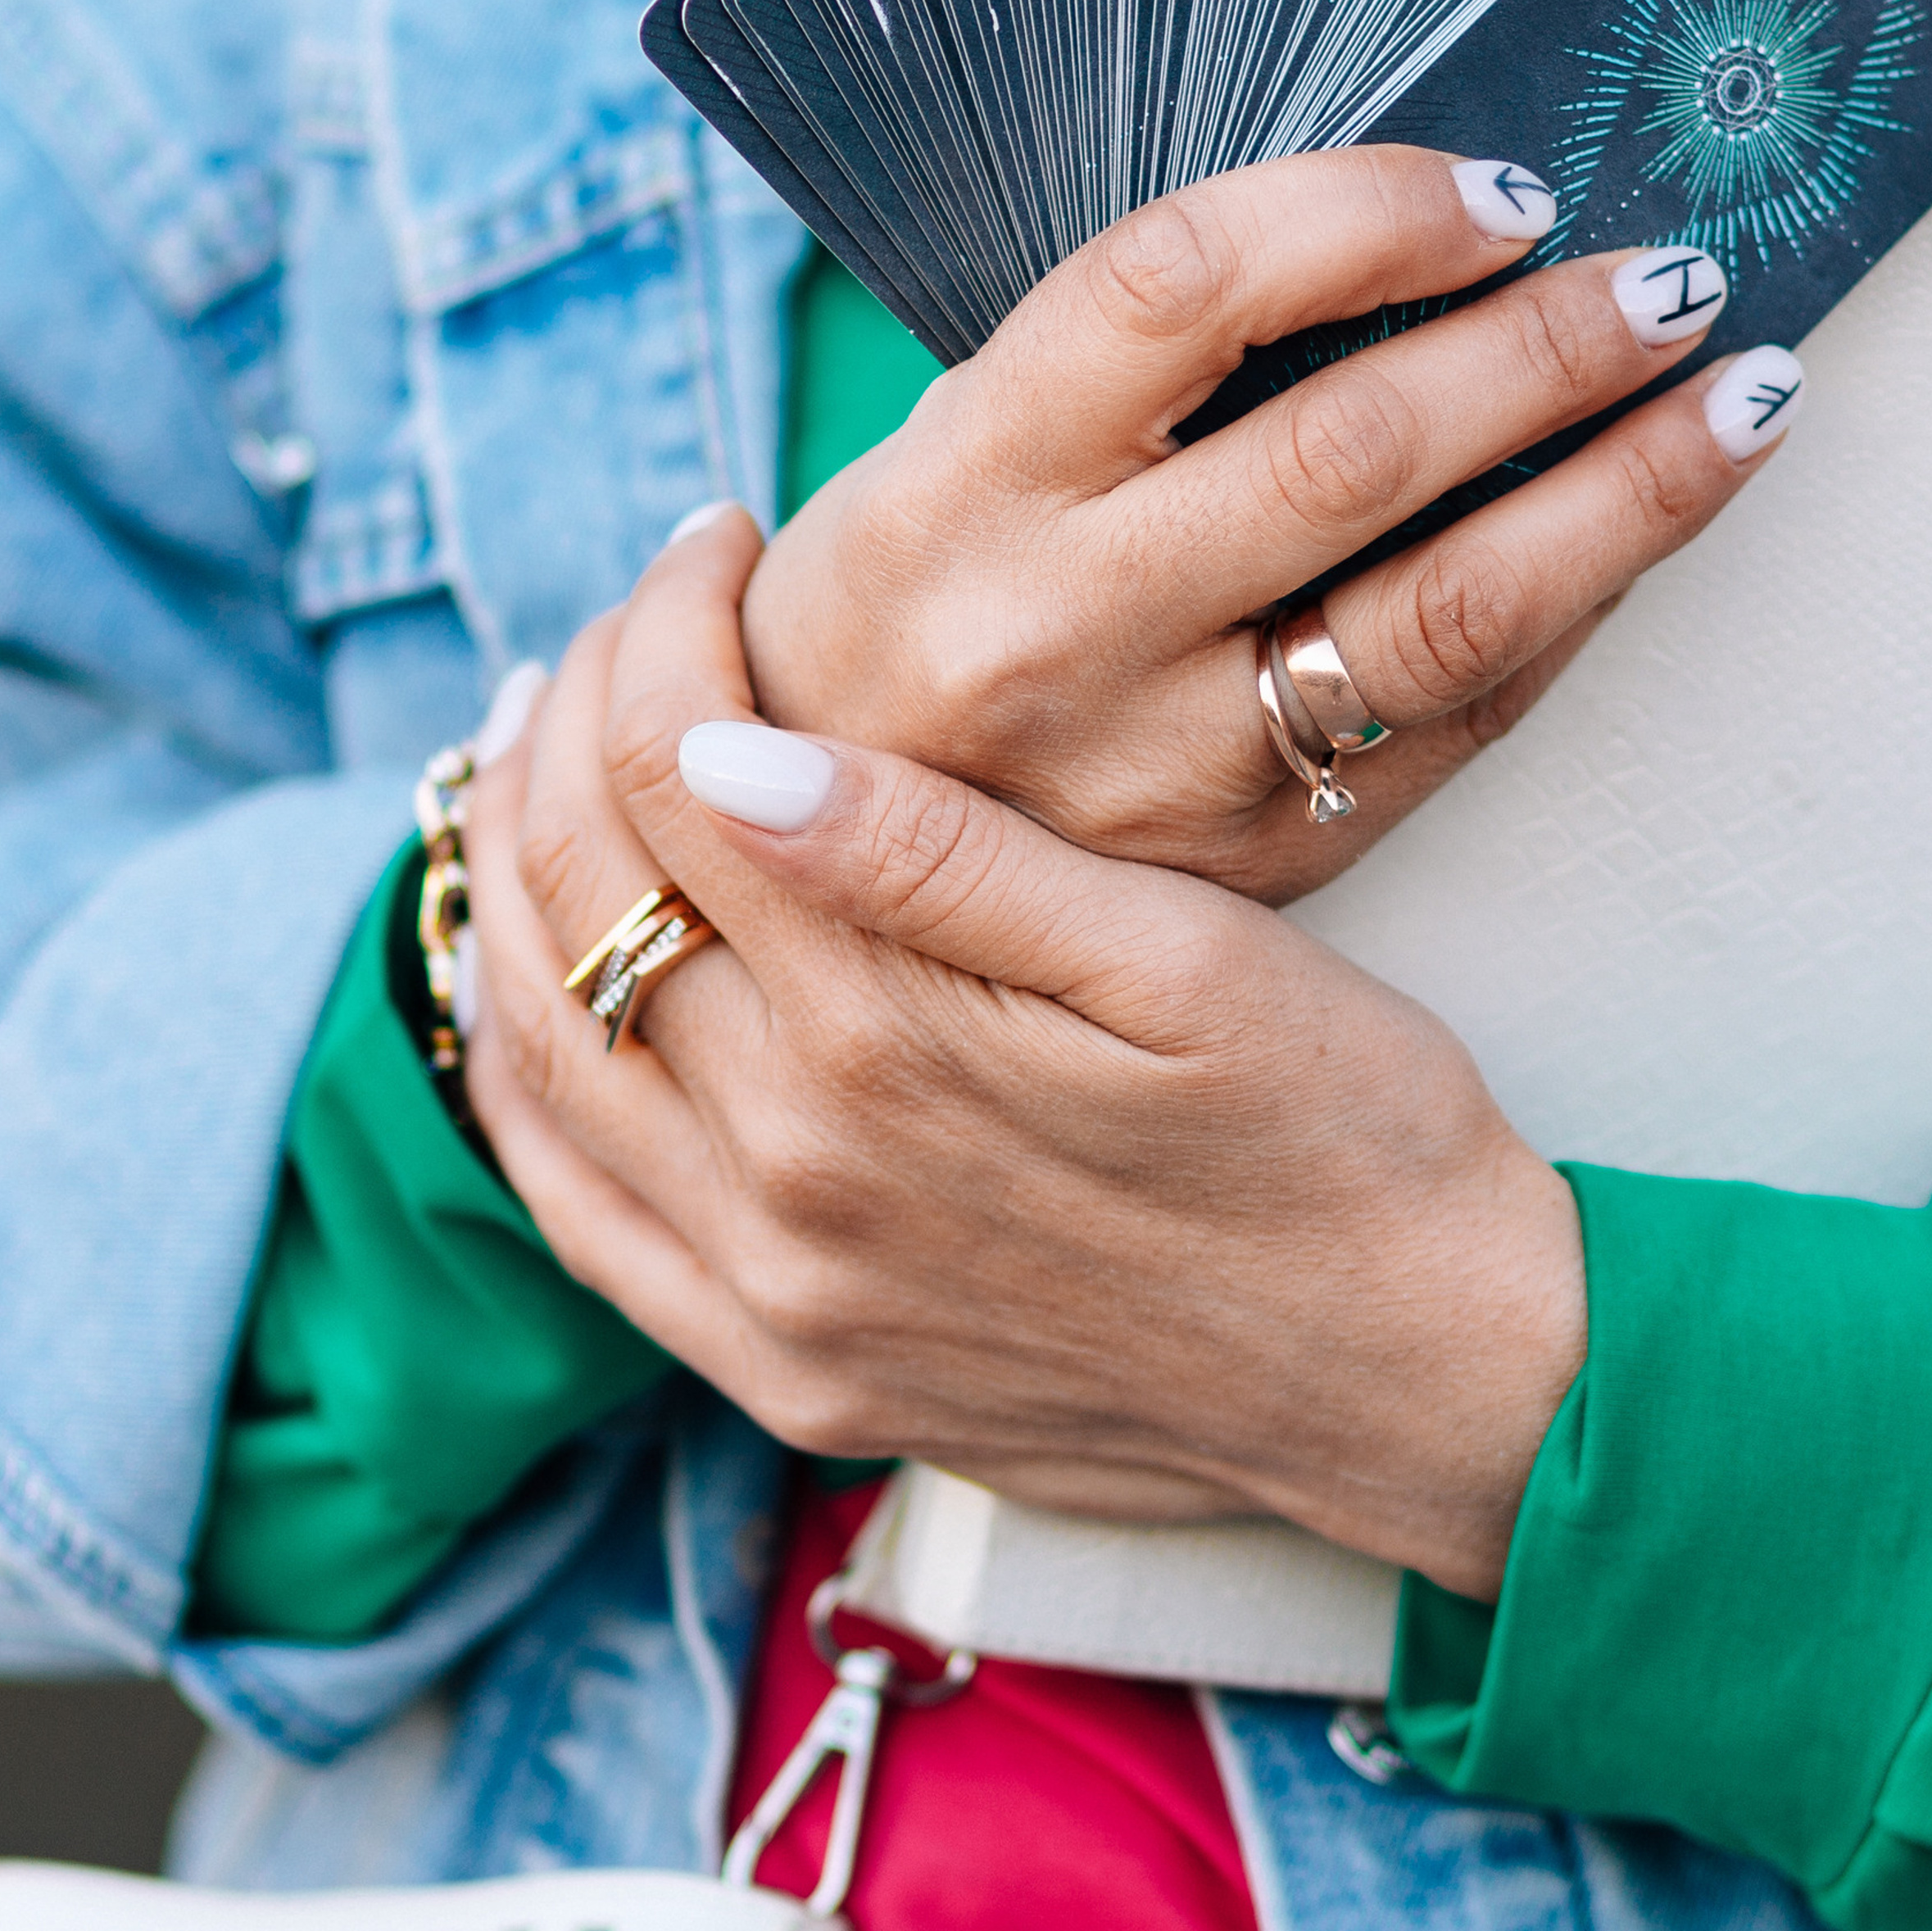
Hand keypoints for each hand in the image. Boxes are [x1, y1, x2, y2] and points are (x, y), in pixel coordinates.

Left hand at [462, 514, 1584, 1599]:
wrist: (1427, 1385)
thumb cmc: (1344, 1139)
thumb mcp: (1187, 960)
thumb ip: (943, 859)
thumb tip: (724, 747)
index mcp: (887, 1034)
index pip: (675, 772)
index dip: (664, 627)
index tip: (713, 545)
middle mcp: (789, 1173)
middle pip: (580, 897)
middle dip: (565, 725)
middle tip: (599, 637)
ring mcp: (772, 1292)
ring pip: (541, 1048)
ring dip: (505, 886)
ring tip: (524, 769)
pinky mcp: (786, 1375)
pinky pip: (577, 1220)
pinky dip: (518, 1087)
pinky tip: (519, 993)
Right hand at [742, 147, 1794, 904]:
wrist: (809, 877)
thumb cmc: (898, 618)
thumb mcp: (935, 460)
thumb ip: (1113, 370)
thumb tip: (1387, 236)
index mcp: (956, 481)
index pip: (1178, 284)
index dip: (1364, 207)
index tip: (1495, 187)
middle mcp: (1049, 624)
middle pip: (1349, 446)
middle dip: (1544, 343)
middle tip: (1669, 278)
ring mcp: (1151, 764)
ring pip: (1441, 610)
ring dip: (1620, 495)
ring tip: (1734, 405)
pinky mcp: (1237, 863)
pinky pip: (1447, 733)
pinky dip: (1562, 625)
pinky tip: (1630, 547)